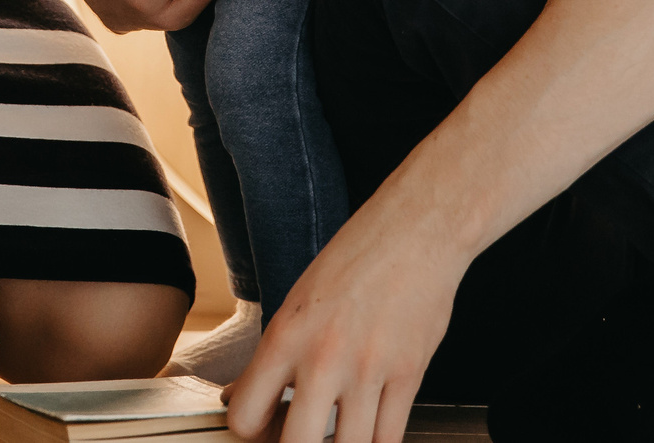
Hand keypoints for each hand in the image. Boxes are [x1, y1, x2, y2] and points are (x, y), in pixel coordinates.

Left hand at [226, 189, 466, 442]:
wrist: (416, 231)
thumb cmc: (356, 258)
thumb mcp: (297, 300)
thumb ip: (271, 356)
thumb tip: (238, 396)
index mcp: (286, 335)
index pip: (245, 415)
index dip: (249, 433)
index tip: (262, 429)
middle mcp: (324, 357)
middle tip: (298, 437)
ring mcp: (369, 370)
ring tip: (337, 435)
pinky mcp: (409, 376)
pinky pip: (390, 439)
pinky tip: (370, 431)